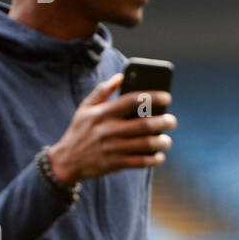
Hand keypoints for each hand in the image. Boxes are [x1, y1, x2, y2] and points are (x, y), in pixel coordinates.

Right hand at [47, 73, 177, 183]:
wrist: (66, 161)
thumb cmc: (79, 130)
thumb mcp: (85, 108)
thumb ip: (102, 90)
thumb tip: (121, 75)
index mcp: (102, 113)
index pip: (131, 100)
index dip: (153, 97)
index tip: (167, 97)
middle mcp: (108, 130)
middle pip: (143, 124)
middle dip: (163, 121)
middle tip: (172, 121)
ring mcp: (112, 148)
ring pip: (145, 144)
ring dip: (161, 142)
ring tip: (166, 139)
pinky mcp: (114, 164)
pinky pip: (140, 162)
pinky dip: (153, 159)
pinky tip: (160, 155)